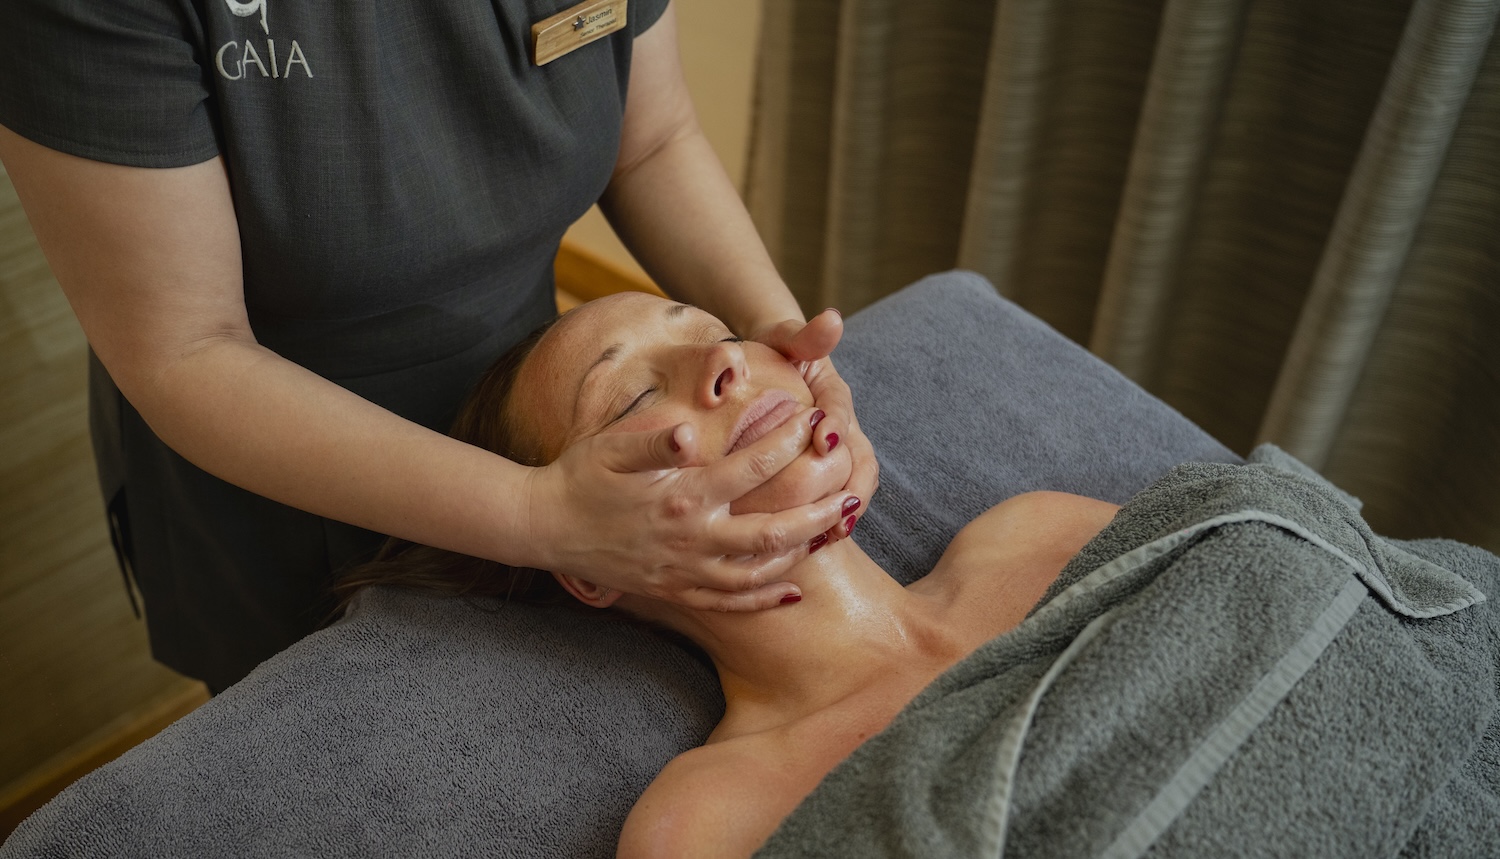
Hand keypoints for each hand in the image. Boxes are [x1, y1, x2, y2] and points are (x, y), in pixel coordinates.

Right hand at [522, 405, 856, 610]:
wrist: (543, 526)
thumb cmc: (580, 475)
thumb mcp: (613, 445)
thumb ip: (655, 437)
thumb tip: (691, 434)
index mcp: (681, 494)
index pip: (751, 468)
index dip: (788, 444)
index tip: (816, 422)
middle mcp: (690, 538)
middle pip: (772, 532)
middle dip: (817, 513)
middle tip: (852, 495)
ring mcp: (684, 571)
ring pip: (758, 573)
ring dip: (801, 553)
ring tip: (832, 533)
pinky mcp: (675, 591)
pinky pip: (730, 602)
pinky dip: (765, 598)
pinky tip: (794, 589)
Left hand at [750, 309, 877, 539]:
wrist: (768, 367)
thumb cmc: (773, 351)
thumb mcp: (784, 337)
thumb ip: (805, 333)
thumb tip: (832, 318)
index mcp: (834, 396)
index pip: (842, 412)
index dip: (837, 426)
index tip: (824, 439)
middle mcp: (843, 428)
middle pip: (861, 462)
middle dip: (854, 489)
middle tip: (840, 513)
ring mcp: (836, 454)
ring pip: (854, 486)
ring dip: (846, 512)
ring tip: (831, 535)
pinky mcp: (822, 475)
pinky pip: (833, 501)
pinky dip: (827, 521)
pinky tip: (811, 544)